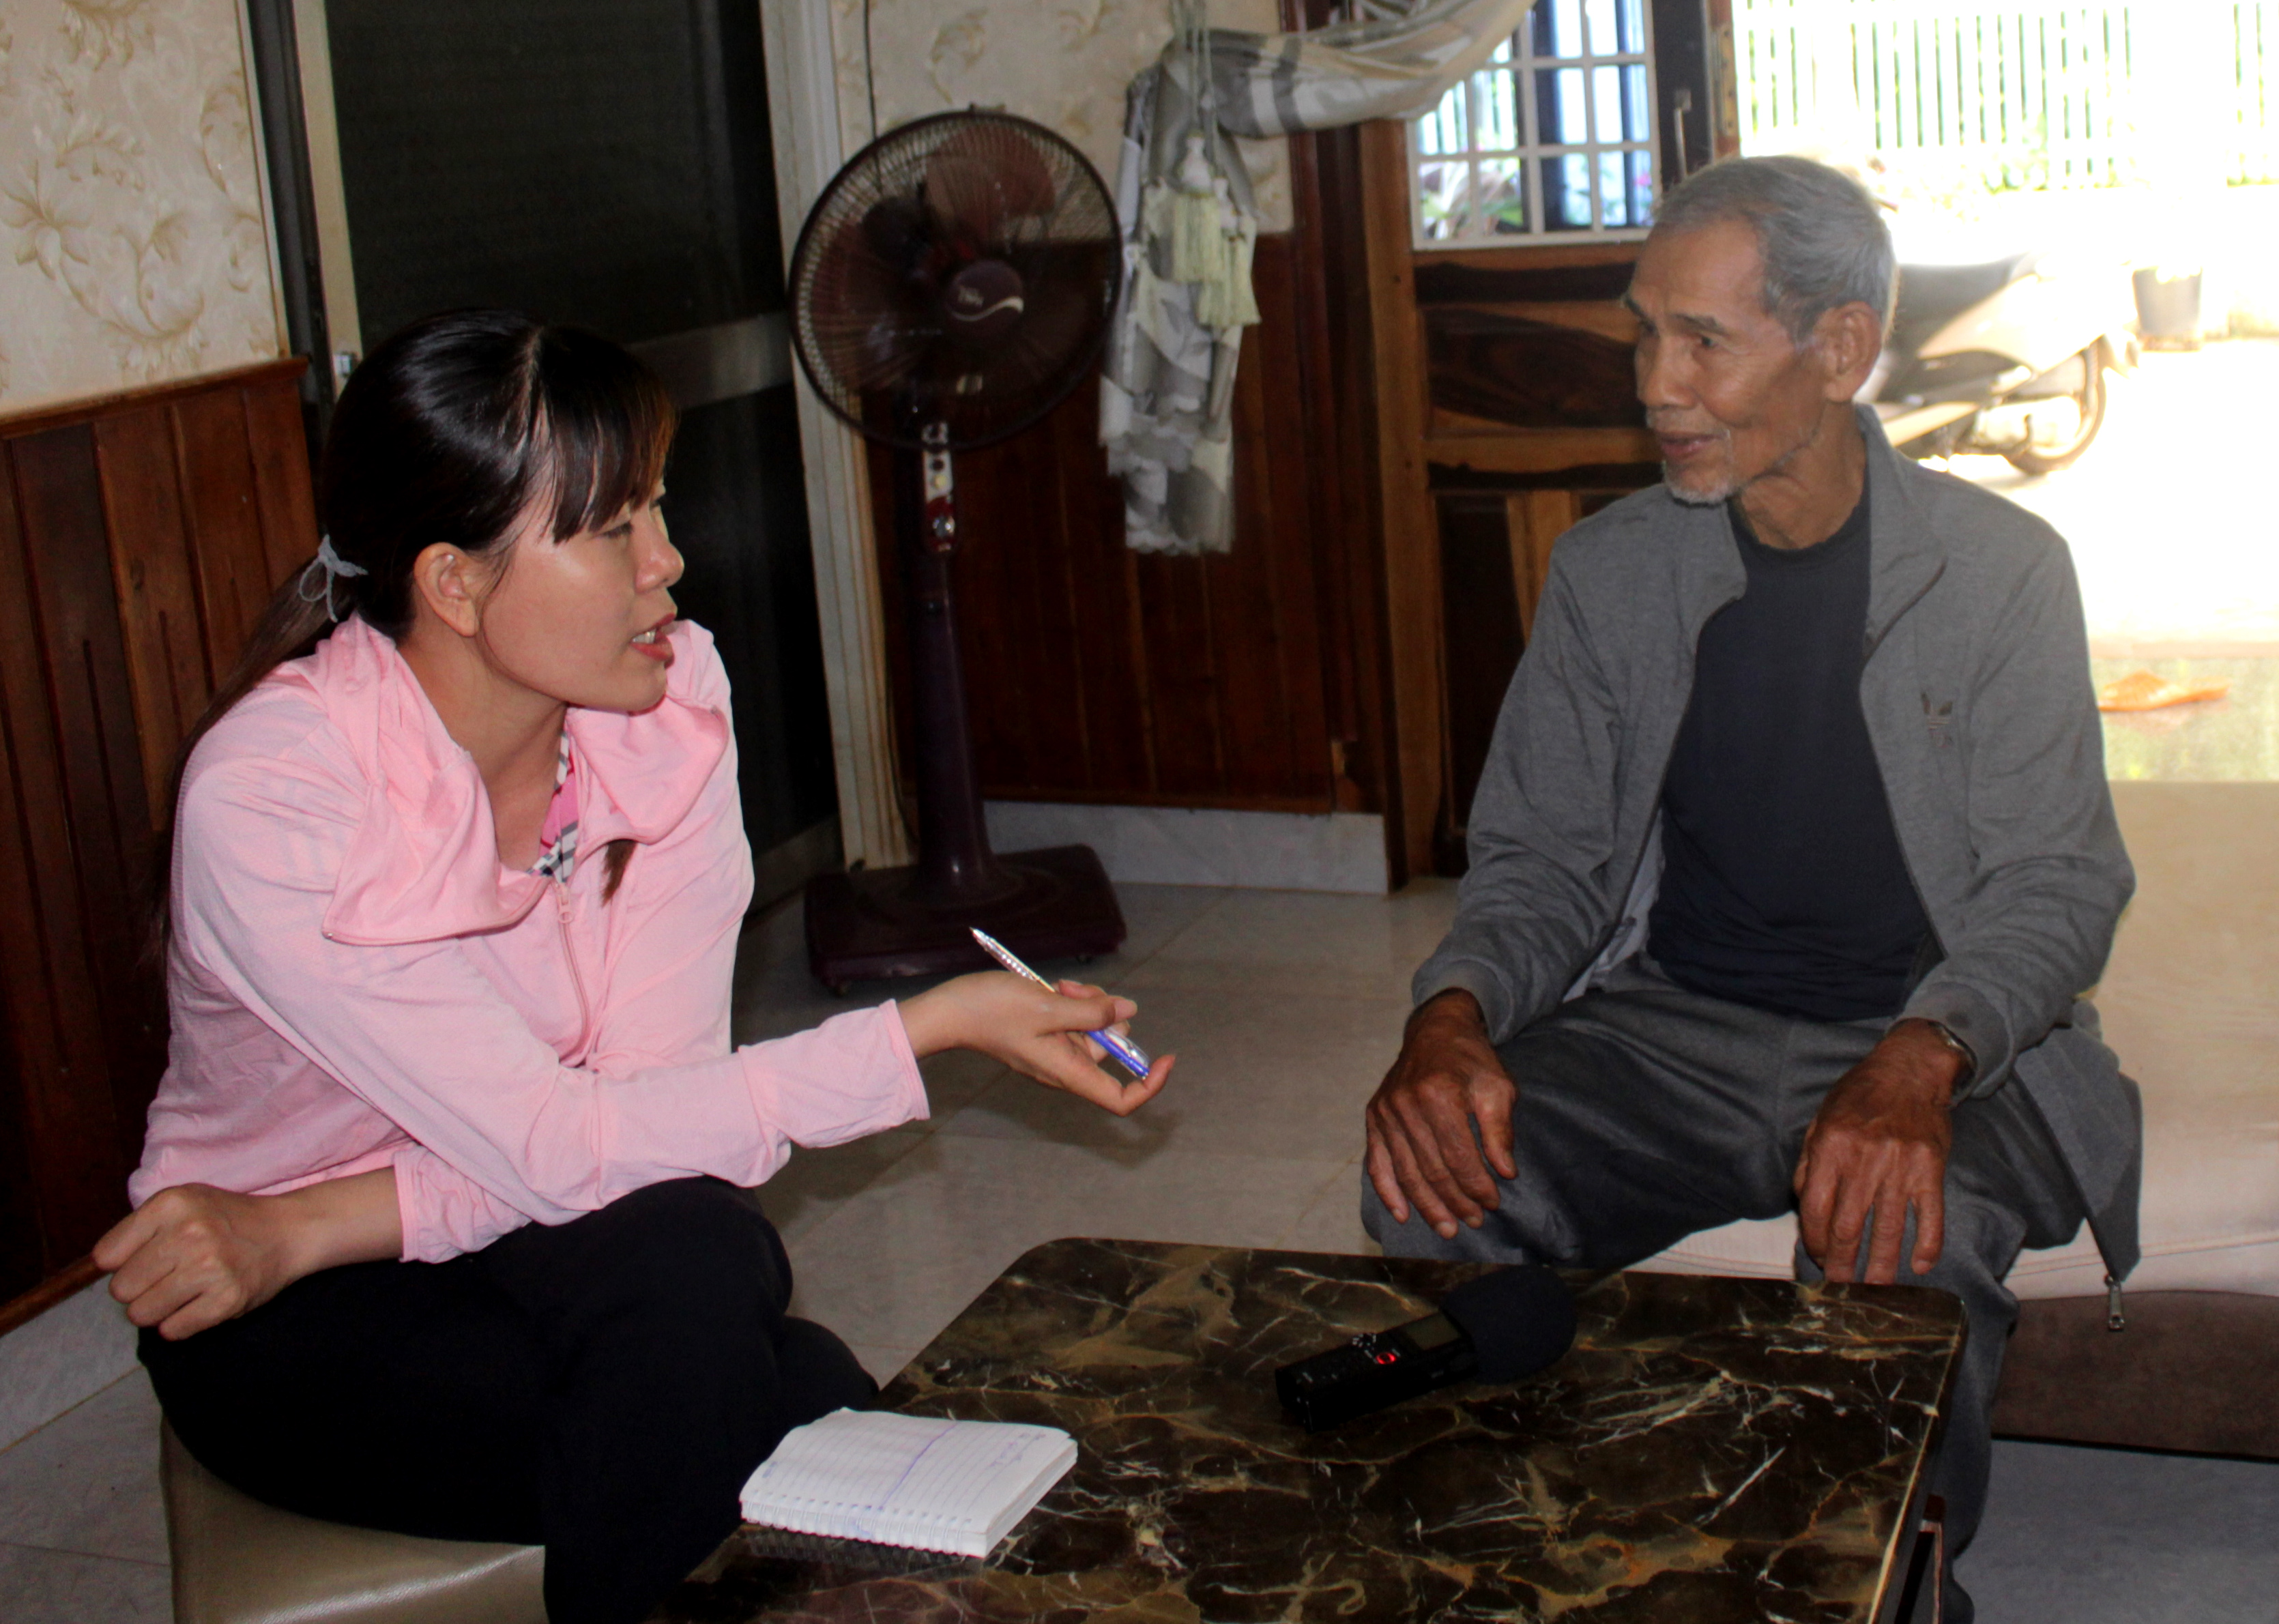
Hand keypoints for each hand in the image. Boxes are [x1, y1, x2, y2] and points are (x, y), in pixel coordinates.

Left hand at [94, 1169, 403, 1340]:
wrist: (289, 1231)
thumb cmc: (226, 1219)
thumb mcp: (183, 1203)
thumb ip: (139, 1229)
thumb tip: (98, 1269)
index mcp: (172, 1204)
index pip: (106, 1257)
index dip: (122, 1263)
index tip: (147, 1259)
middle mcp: (189, 1233)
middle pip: (121, 1290)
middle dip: (138, 1290)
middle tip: (168, 1278)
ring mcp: (209, 1268)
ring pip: (142, 1314)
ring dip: (157, 1310)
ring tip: (182, 1293)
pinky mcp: (227, 1299)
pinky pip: (173, 1330)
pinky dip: (180, 1324)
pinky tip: (200, 1304)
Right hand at [897, 972, 1172, 1116]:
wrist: (951, 1010)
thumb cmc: (993, 1011)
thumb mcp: (1049, 1006)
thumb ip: (1092, 1011)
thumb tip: (1128, 1014)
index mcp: (1068, 1072)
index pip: (1120, 1098)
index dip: (1150, 1084)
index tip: (1167, 1058)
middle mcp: (1065, 1066)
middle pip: (1109, 1048)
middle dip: (1105, 1014)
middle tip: (1076, 992)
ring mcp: (1055, 1050)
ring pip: (1093, 1026)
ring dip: (1085, 1001)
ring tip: (1058, 986)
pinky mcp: (1045, 1034)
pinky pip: (1074, 1018)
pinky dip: (1071, 1001)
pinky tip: (1053, 987)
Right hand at [1365, 990, 1517, 1239]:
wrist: (1436, 1030)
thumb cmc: (1471, 1060)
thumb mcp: (1497, 1087)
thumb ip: (1499, 1130)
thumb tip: (1504, 1172)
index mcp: (1438, 1094)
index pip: (1459, 1156)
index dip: (1477, 1185)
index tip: (1493, 1202)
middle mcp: (1406, 1103)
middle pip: (1431, 1169)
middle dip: (1455, 1200)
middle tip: (1474, 1220)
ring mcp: (1386, 1111)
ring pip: (1406, 1172)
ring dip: (1427, 1205)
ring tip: (1447, 1228)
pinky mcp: (1374, 1116)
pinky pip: (1377, 1162)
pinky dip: (1388, 1191)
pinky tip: (1402, 1214)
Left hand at [1794, 1020, 1964, 1284]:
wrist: (1910, 1070)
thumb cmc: (1859, 1096)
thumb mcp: (1820, 1120)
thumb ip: (1808, 1163)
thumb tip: (1802, 1204)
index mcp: (1830, 1147)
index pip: (1816, 1207)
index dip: (1814, 1239)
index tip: (1817, 1257)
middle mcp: (1864, 1160)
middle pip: (1849, 1226)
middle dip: (1842, 1263)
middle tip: (1841, 1288)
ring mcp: (1900, 1167)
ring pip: (1889, 1229)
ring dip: (1882, 1265)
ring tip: (1875, 1290)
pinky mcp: (1931, 1170)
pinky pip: (1930, 1215)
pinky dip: (1927, 1244)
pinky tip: (1920, 1266)